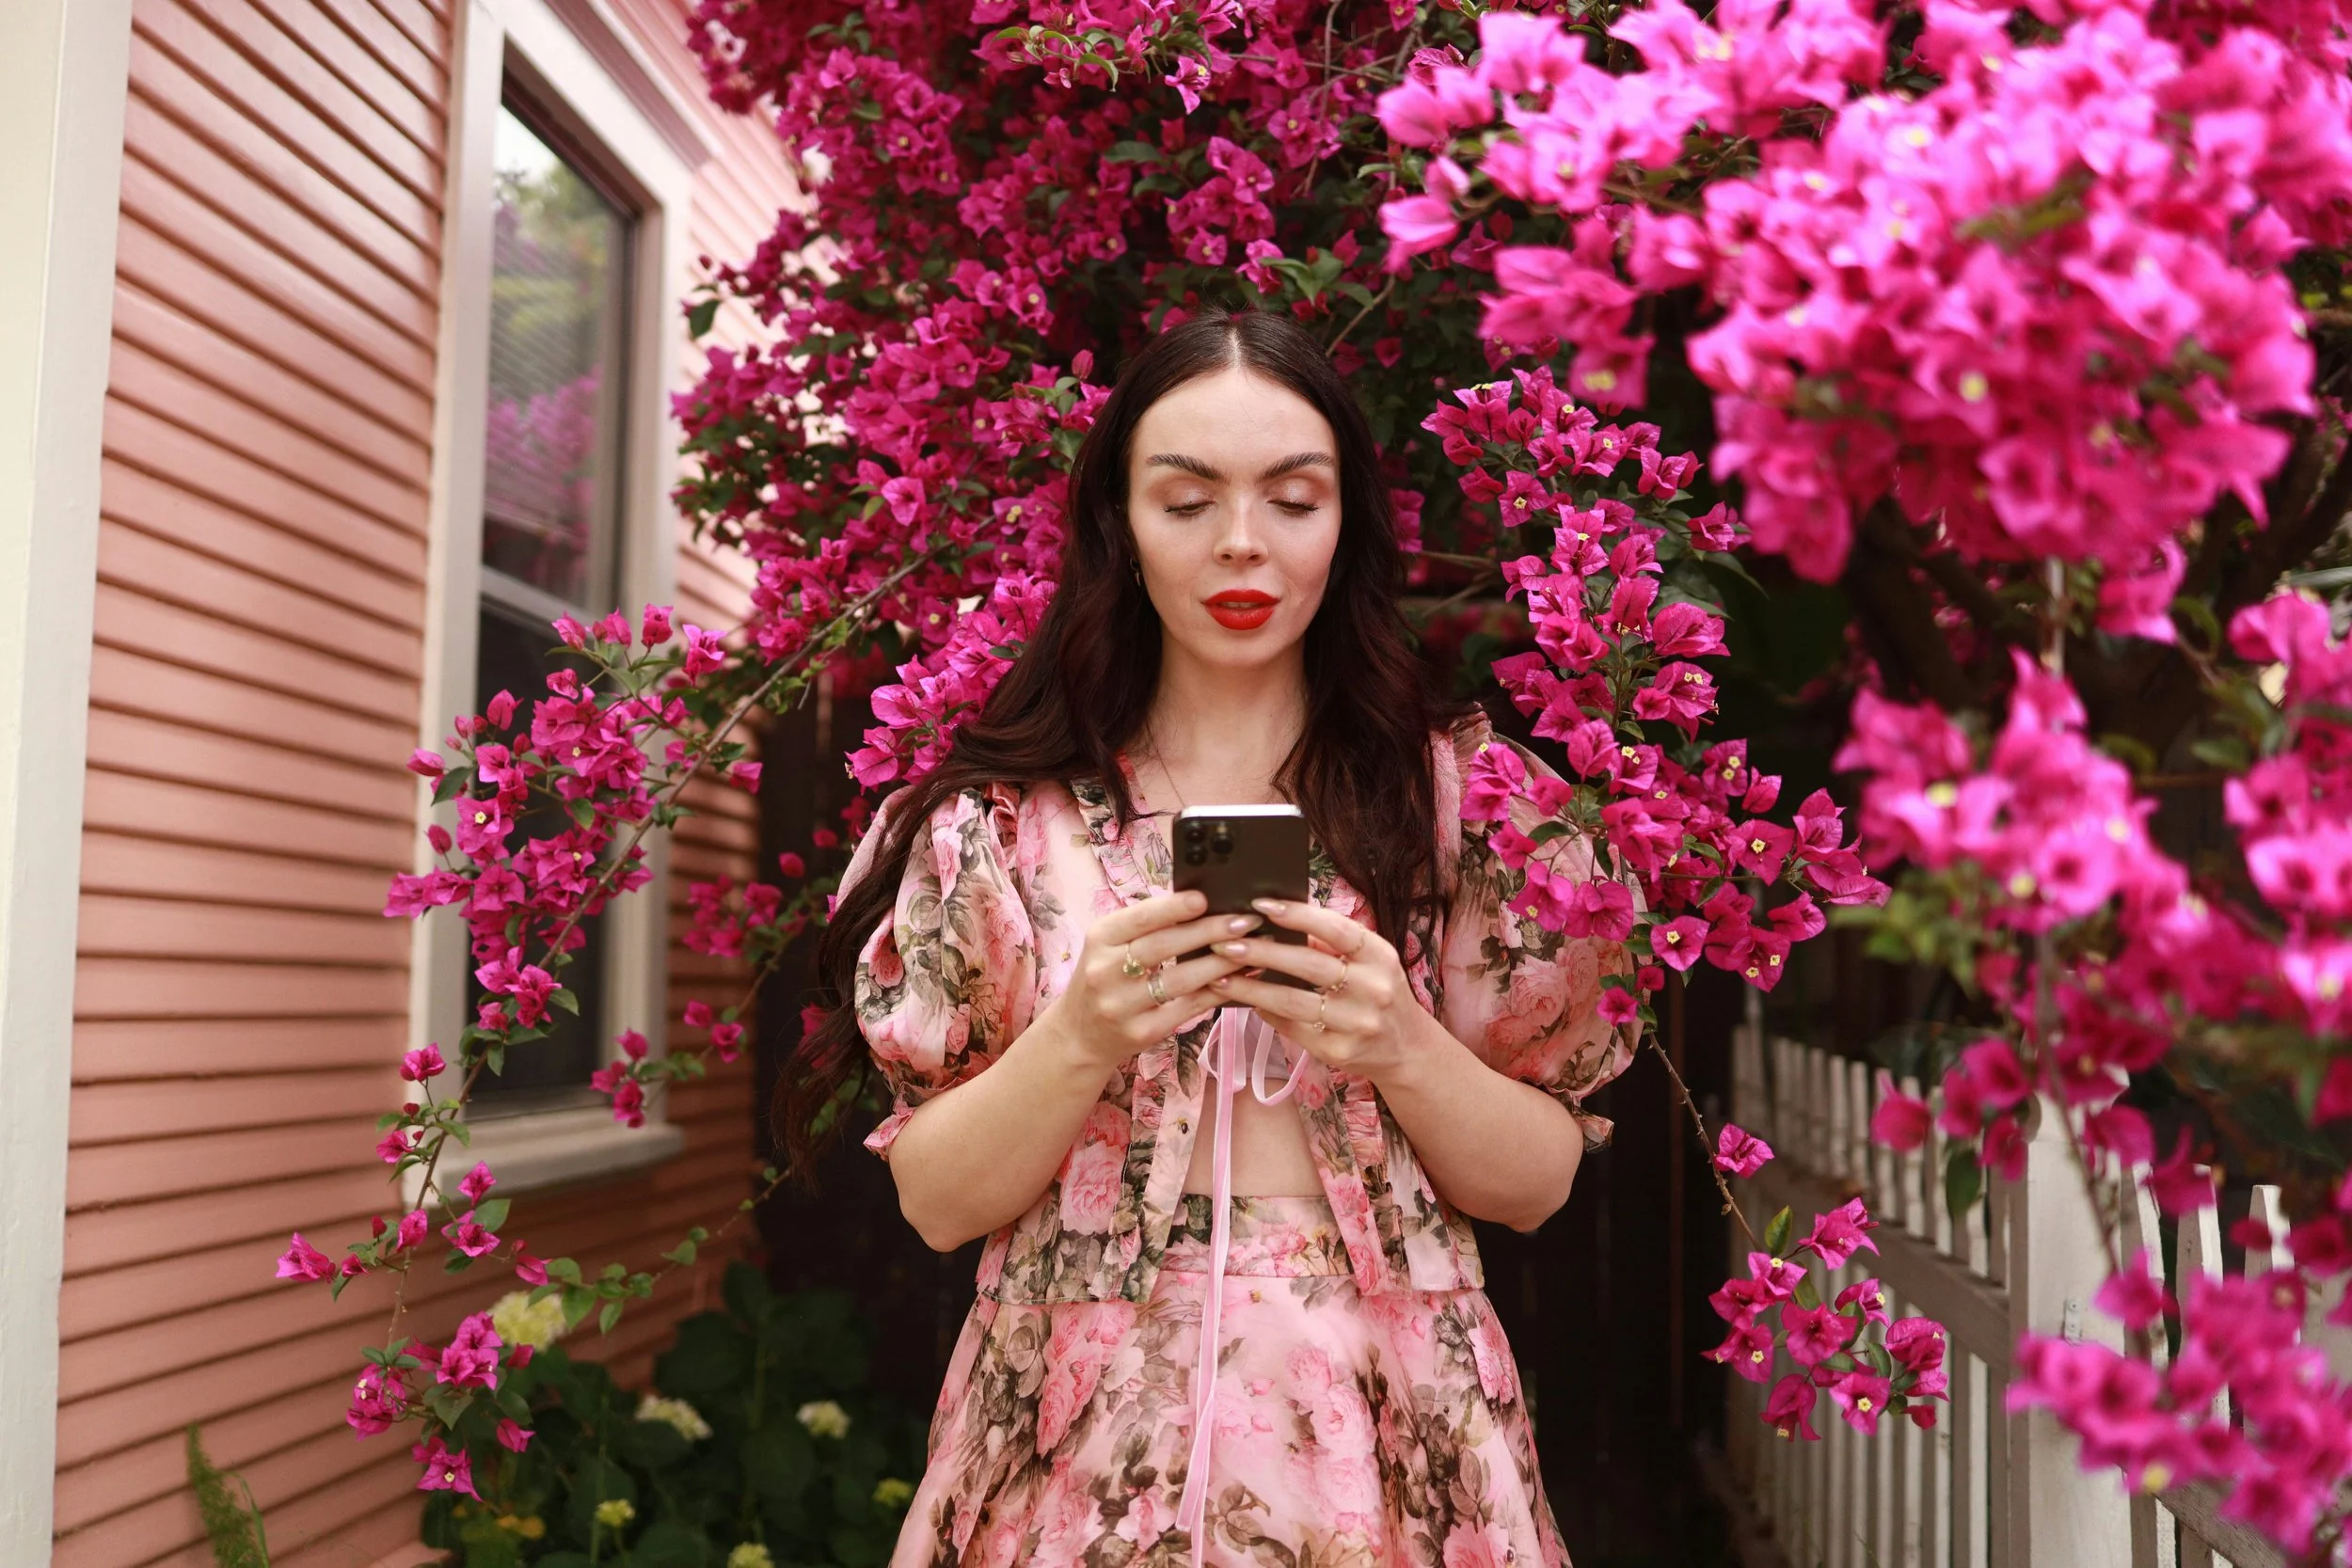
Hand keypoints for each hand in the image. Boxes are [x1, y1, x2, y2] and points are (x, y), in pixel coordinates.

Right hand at [1042, 891, 1260, 1070]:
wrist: (1081, 1035)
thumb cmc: (1106, 979)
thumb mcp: (1110, 946)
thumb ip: (1145, 926)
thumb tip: (1199, 903)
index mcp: (1099, 938)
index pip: (1140, 918)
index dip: (1173, 908)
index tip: (1205, 898)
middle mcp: (1105, 971)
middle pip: (1163, 946)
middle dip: (1208, 931)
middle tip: (1244, 921)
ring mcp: (1122, 1005)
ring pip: (1180, 980)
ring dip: (1220, 963)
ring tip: (1250, 949)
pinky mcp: (1142, 1032)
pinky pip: (1187, 1008)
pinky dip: (1215, 992)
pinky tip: (1237, 980)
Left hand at [1208, 898, 1434, 1082]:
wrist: (1407, 1050)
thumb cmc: (1378, 992)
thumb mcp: (1371, 961)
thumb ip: (1332, 942)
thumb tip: (1278, 917)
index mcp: (1379, 956)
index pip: (1336, 929)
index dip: (1298, 914)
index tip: (1261, 904)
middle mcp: (1372, 988)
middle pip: (1308, 964)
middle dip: (1262, 951)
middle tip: (1224, 943)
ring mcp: (1356, 1023)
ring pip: (1293, 1001)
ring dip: (1251, 987)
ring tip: (1221, 976)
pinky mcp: (1338, 1051)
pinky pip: (1292, 1028)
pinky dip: (1265, 1012)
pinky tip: (1245, 1001)